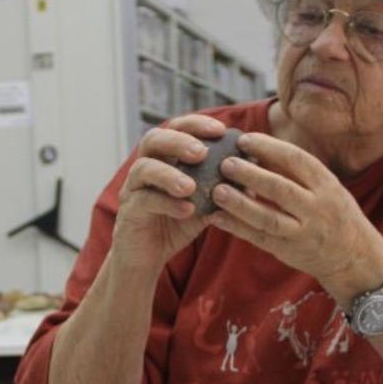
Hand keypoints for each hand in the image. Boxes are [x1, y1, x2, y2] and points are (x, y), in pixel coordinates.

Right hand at [110, 114, 227, 272]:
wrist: (147, 258)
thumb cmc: (176, 224)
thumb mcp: (205, 204)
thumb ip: (223, 188)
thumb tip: (254, 175)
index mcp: (164, 159)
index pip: (176, 129)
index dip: (196, 125)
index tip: (220, 130)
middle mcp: (145, 168)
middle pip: (153, 139)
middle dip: (178, 141)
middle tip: (201, 152)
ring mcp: (133, 189)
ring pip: (143, 169)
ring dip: (169, 174)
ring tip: (191, 186)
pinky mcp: (129, 212)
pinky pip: (144, 201)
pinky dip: (167, 204)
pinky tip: (187, 210)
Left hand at [207, 132, 382, 300]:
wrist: (353, 256)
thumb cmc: (333, 213)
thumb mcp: (327, 187)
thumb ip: (297, 172)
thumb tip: (257, 150)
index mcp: (326, 185)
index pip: (296, 160)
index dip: (268, 147)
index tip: (244, 139)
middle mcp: (316, 208)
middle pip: (280, 189)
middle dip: (250, 174)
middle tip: (225, 163)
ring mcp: (302, 232)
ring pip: (268, 218)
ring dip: (240, 204)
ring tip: (217, 191)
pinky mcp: (288, 251)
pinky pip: (258, 238)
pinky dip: (236, 228)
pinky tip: (216, 217)